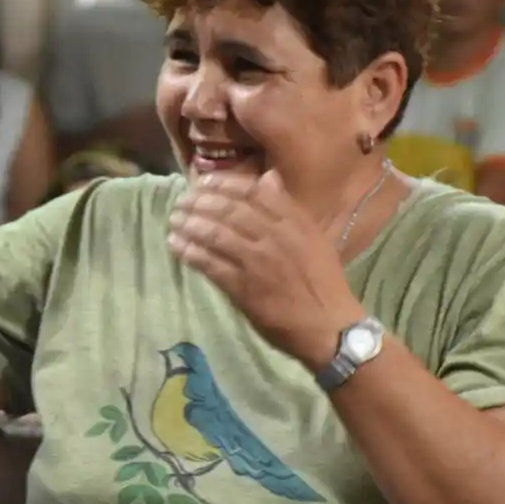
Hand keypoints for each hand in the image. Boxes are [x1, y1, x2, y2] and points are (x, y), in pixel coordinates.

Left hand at [168, 171, 365, 367]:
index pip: (252, 192)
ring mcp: (257, 262)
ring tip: (174, 221)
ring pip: (216, 234)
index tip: (204, 181)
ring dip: (190, 225)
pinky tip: (177, 247)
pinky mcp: (244, 288)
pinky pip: (211, 264)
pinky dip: (191, 253)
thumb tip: (268, 177)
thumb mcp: (312, 237)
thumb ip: (287, 208)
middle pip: (229, 210)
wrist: (330, 326)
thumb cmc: (322, 282)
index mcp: (293, 222)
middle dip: (200, 202)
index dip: (223, 184)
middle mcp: (274, 236)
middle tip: (181, 202)